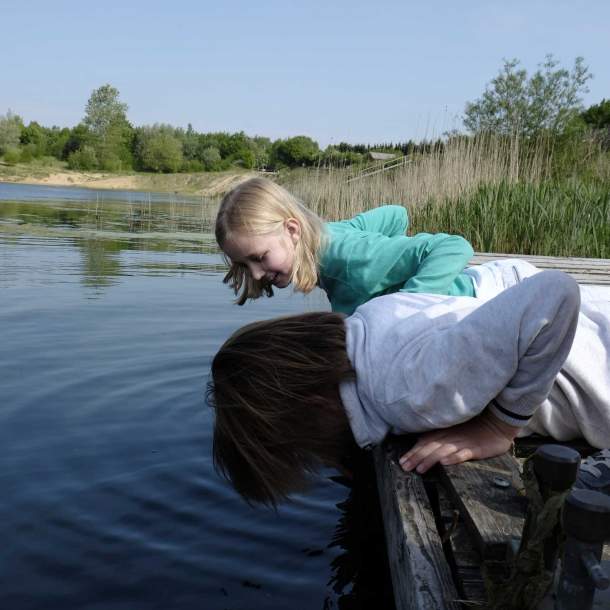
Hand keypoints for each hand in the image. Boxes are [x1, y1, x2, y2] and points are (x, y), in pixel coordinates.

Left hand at [398, 410, 519, 473]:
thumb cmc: (474, 428)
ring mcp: (462, 443)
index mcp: (444, 432)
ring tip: (420, 469)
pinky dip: (453, 458)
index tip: (401, 462)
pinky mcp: (475, 449)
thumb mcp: (454, 430)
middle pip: (430, 447)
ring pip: (443, 451)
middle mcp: (450, 437)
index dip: (413, 452)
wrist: (496, 423)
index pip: (425, 442)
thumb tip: (419, 444)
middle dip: (416, 457)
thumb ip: (438, 436)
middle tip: (405, 467)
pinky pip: (463, 454)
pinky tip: (444, 463)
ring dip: (430, 459)